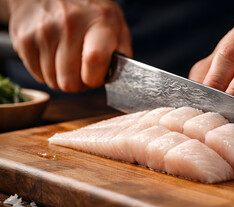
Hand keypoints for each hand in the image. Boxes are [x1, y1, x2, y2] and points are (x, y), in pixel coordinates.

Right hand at [8, 0, 131, 91]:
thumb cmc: (88, 11)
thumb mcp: (114, 22)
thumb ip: (122, 49)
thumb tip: (124, 76)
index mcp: (98, 21)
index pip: (95, 60)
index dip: (94, 79)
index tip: (95, 77)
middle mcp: (69, 24)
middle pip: (70, 82)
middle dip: (79, 83)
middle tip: (82, 71)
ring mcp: (43, 31)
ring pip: (53, 82)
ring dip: (63, 78)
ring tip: (68, 60)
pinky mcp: (24, 39)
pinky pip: (38, 76)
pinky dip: (47, 72)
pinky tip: (53, 56)